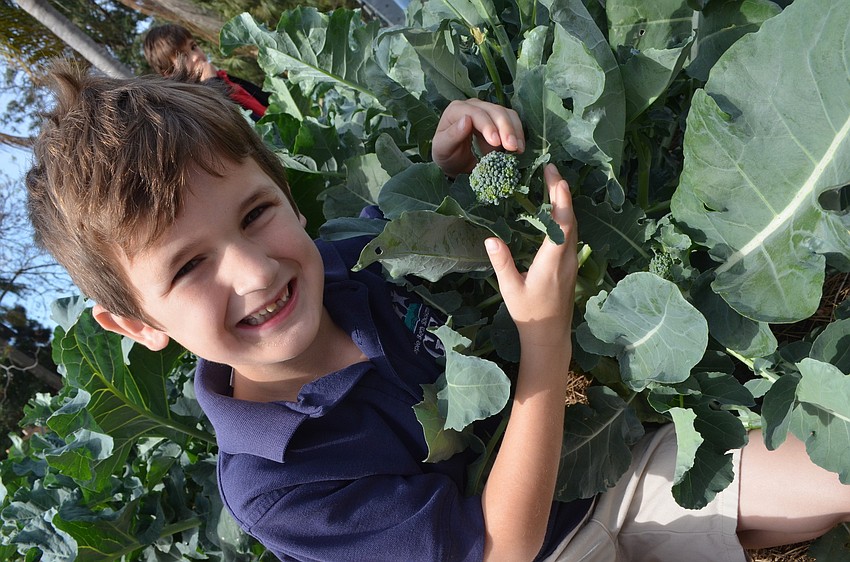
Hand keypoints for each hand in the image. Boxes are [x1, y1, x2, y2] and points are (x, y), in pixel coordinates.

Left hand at [432, 99, 524, 176]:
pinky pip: (512, 120)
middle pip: (494, 111)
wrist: (454, 161)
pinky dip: (518, 133)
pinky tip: (519, 148)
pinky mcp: (498, 119)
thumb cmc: (446, 154)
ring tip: (517, 149)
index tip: (496, 141)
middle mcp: (473, 106)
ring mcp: (487, 110)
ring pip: (506, 114)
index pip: (475, 113)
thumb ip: (452, 136)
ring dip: (514, 131)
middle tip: (511, 147)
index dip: (487, 126)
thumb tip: (466, 120)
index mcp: (456, 110)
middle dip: (505, 129)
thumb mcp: (442, 148)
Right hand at [484, 164, 576, 346]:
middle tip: (550, 169)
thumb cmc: (528, 314)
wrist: (549, 336)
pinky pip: (571, 234)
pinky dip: (564, 217)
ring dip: (564, 203)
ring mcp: (572, 262)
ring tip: (552, 183)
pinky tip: (555, 210)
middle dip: (562, 192)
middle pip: (571, 218)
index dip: (560, 198)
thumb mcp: (510, 289)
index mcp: (552, 262)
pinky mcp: (571, 266)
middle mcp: (567, 259)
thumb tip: (490, 238)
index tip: (554, 176)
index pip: (562, 223)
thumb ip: (502, 263)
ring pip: (573, 226)